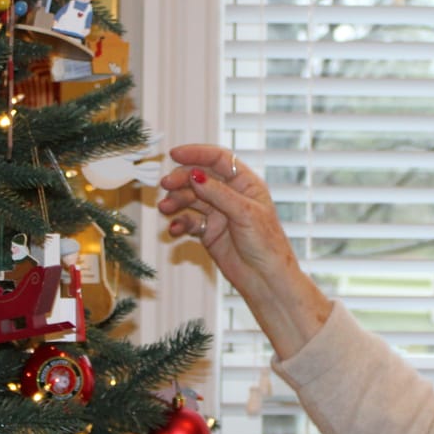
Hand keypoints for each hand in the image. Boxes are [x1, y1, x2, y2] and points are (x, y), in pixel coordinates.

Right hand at [156, 144, 291, 298]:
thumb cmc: (267, 245)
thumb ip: (218, 193)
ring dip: (176, 201)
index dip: (197, 154)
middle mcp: (230, 195)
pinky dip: (180, 223)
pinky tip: (174, 229)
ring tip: (166, 209)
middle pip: (200, 178)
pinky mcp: (209, 232)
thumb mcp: (245, 214)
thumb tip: (195, 174)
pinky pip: (189, 221)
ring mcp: (219, 213)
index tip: (175, 154)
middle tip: (166, 185)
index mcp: (245, 184)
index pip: (219, 159)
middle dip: (181, 180)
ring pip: (191, 199)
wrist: (266, 280)